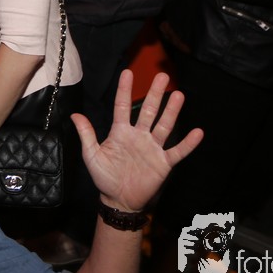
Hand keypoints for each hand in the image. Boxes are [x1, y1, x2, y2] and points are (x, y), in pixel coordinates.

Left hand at [70, 71, 202, 213]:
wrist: (119, 199)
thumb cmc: (105, 176)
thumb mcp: (91, 155)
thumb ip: (87, 134)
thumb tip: (74, 115)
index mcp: (120, 131)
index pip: (122, 106)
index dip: (124, 90)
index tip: (128, 72)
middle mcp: (139, 135)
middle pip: (148, 111)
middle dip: (155, 94)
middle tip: (162, 76)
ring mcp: (152, 148)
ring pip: (164, 126)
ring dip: (172, 111)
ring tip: (178, 95)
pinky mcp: (163, 162)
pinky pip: (177, 151)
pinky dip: (188, 143)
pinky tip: (197, 132)